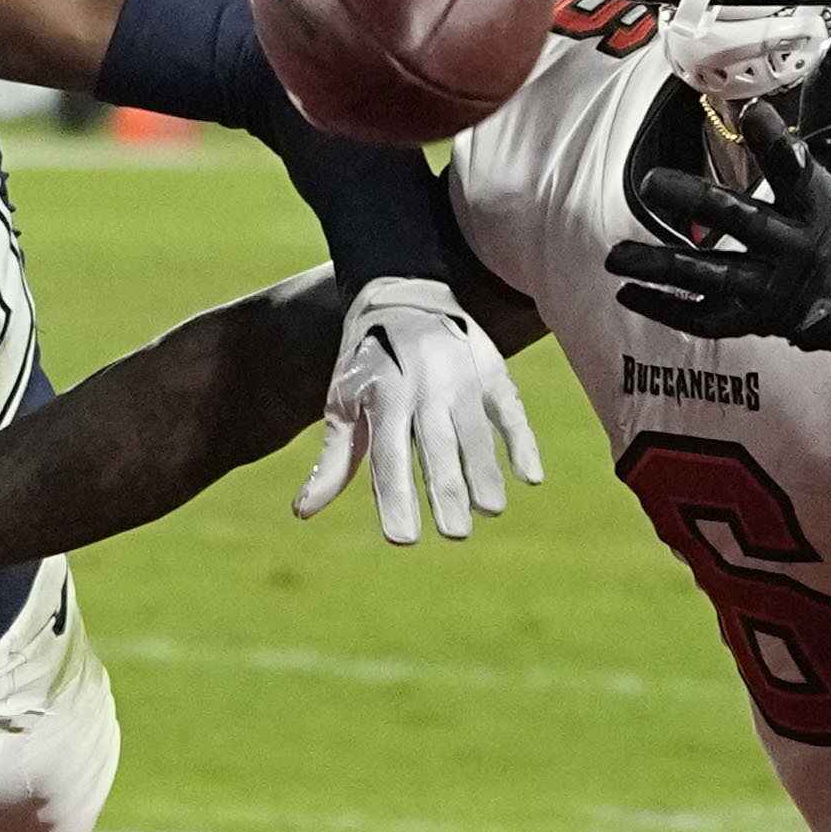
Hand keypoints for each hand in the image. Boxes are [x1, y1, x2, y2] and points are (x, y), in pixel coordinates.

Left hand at [293, 277, 543, 542]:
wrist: (402, 293)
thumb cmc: (367, 366)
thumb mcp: (342, 405)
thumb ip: (332, 462)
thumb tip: (301, 513)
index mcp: (382, 397)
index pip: (389, 457)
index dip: (396, 498)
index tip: (402, 539)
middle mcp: (423, 386)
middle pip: (437, 449)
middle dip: (446, 494)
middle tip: (454, 535)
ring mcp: (461, 376)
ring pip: (476, 434)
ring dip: (484, 475)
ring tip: (489, 511)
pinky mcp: (492, 369)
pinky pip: (510, 410)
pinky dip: (522, 442)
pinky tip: (529, 477)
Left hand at [605, 49, 830, 356]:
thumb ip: (827, 105)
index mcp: (822, 203)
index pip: (798, 168)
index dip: (775, 141)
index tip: (753, 111)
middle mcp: (797, 247)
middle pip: (742, 221)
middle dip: (696, 202)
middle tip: (651, 182)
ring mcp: (775, 288)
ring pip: (713, 277)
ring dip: (662, 266)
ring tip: (616, 255)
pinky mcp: (757, 318)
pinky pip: (707, 319)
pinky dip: (668, 309)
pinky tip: (629, 293)